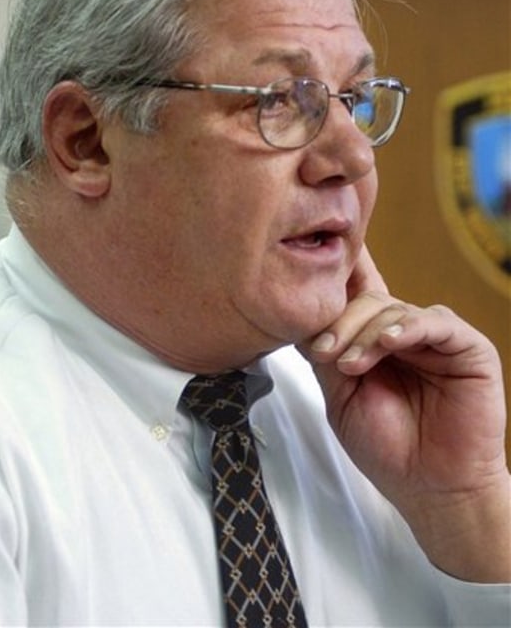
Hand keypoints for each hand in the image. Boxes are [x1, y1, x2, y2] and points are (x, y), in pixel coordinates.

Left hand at [300, 246, 509, 581]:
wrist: (432, 490)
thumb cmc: (388, 448)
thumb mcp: (341, 397)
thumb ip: (326, 356)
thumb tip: (297, 318)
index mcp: (375, 341)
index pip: (355, 298)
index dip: (335, 282)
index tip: (304, 274)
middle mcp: (405, 333)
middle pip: (367, 300)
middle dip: (339, 323)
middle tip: (323, 353)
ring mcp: (436, 338)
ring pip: (394, 308)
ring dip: (365, 333)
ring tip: (350, 365)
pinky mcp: (468, 347)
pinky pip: (435, 321)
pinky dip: (407, 327)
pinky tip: (388, 343)